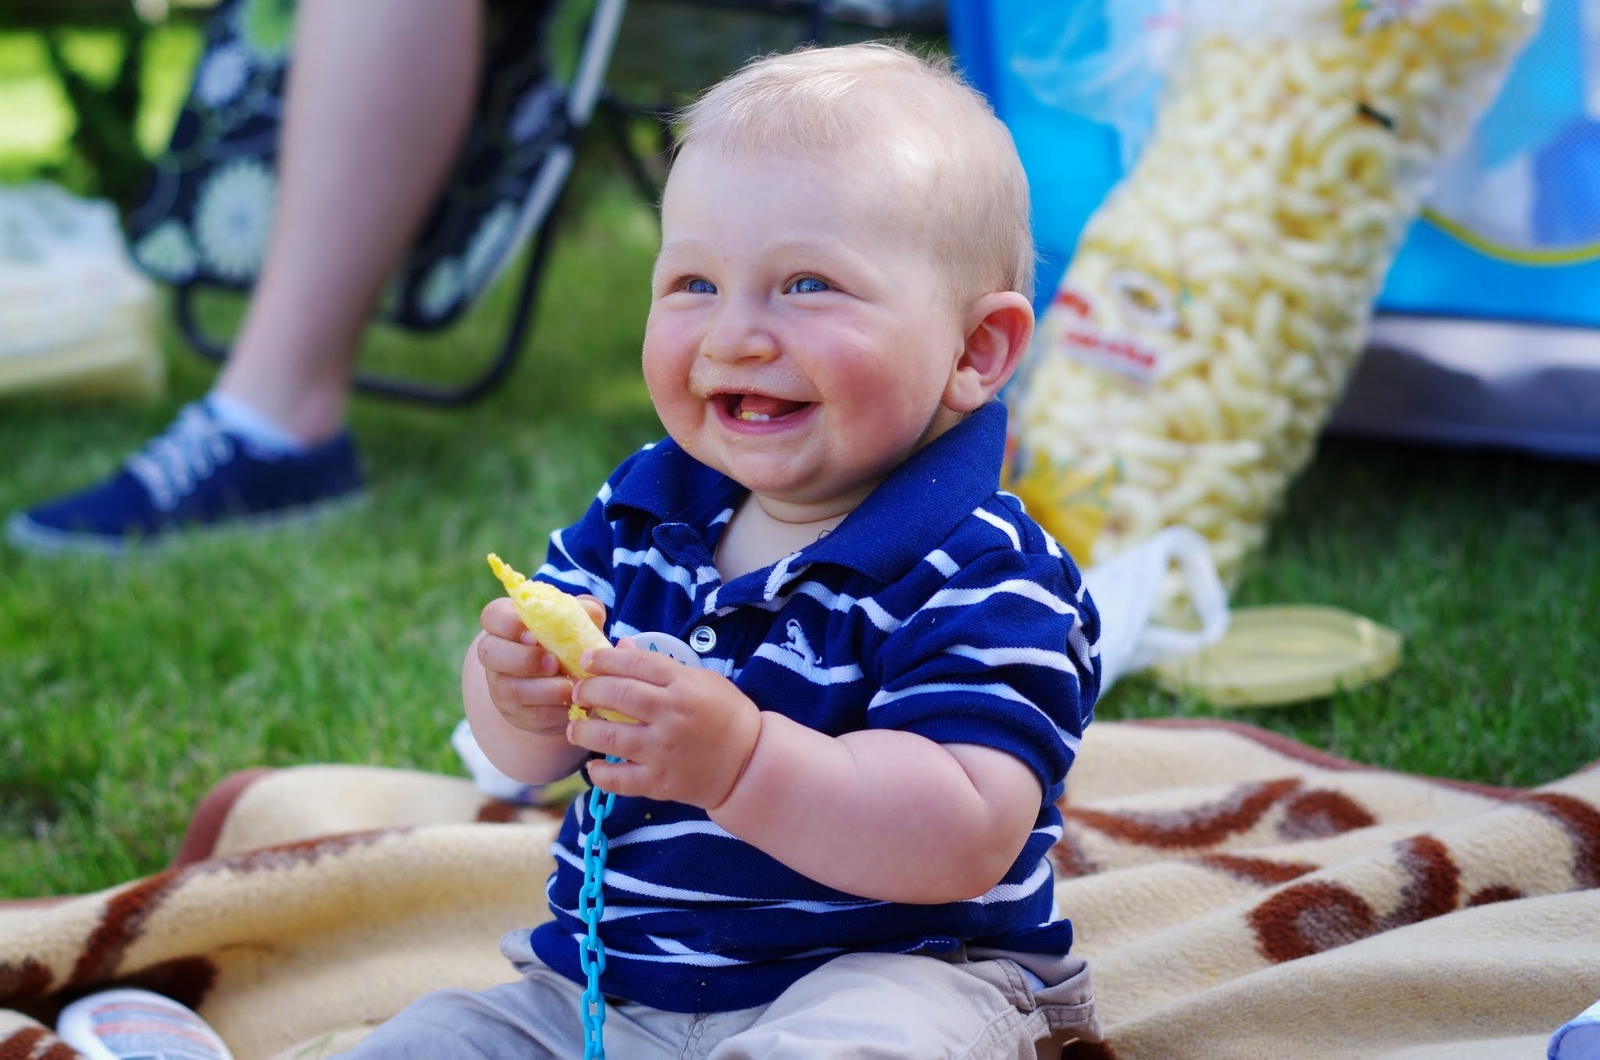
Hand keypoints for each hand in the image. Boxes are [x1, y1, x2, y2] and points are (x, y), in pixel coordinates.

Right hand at [476, 595, 605, 737]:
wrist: (561, 679)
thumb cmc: (565, 640)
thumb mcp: (574, 621)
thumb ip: (584, 611)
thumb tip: (593, 613)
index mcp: (505, 623)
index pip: (492, 616)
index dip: (509, 624)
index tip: (534, 633)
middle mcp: (495, 654)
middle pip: (490, 653)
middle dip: (524, 659)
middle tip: (554, 662)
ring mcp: (501, 685)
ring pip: (513, 689)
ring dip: (545, 690)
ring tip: (571, 686)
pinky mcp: (515, 713)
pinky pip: (531, 715)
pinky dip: (555, 710)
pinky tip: (574, 703)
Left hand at [567, 644, 761, 809]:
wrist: (749, 763)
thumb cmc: (726, 715)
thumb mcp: (702, 680)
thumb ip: (660, 666)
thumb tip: (620, 648)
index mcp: (684, 685)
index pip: (635, 663)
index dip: (604, 659)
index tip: (587, 661)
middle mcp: (671, 715)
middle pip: (617, 695)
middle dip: (588, 690)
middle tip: (577, 692)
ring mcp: (663, 750)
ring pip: (609, 738)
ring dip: (583, 731)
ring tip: (575, 728)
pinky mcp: (660, 782)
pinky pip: (619, 780)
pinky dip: (600, 774)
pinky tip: (593, 767)